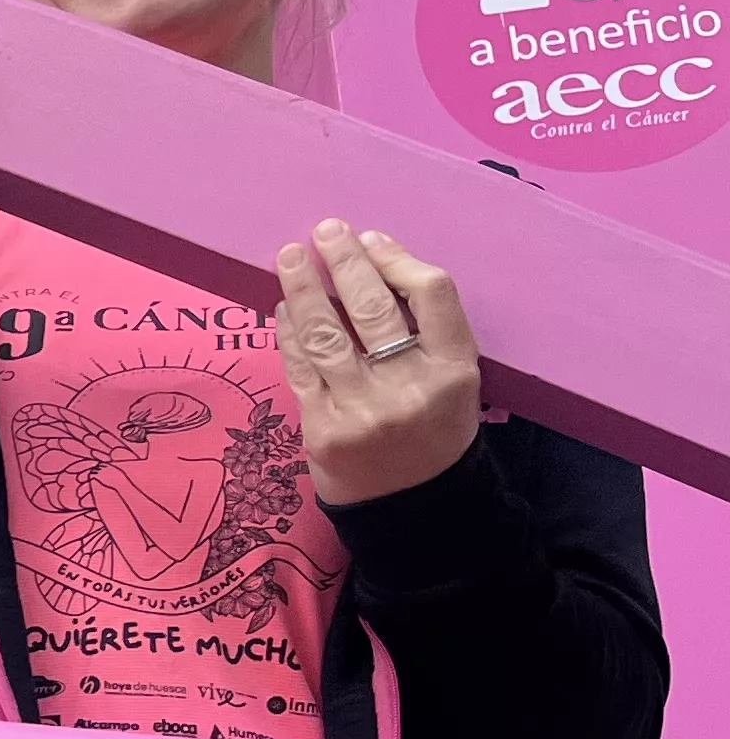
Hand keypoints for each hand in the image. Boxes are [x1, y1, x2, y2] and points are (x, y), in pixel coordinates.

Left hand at [276, 221, 483, 506]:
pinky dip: (288, 333)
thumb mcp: (452, 382)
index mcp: (456, 370)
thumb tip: (374, 265)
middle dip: (345, 263)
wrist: (414, 508)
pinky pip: (300, 368)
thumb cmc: (432, 432)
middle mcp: (411, 388)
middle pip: (373, 307)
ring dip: (303, 288)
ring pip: (326, 334)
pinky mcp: (322, 430)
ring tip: (290, 256)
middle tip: (325, 230)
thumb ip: (425, 333)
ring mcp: (363, 410)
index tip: (371, 240)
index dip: (398, 260)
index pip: (433, 293)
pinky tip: (282, 309)